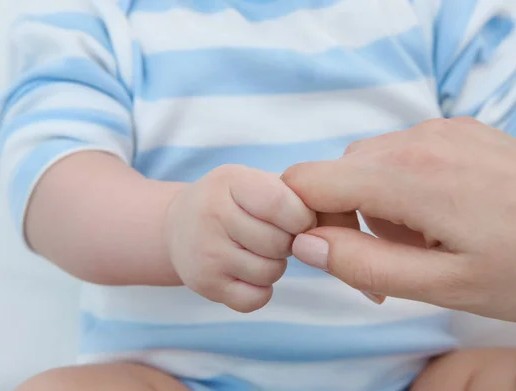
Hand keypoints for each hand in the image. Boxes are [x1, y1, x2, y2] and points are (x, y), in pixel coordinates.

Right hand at [166, 165, 315, 312]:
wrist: (178, 226)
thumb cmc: (234, 202)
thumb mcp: (255, 181)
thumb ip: (293, 194)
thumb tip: (337, 217)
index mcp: (230, 181)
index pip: (281, 205)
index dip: (302, 218)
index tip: (300, 220)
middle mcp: (211, 214)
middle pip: (279, 242)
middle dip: (288, 242)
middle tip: (274, 236)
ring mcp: (205, 252)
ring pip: (270, 272)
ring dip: (274, 266)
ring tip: (259, 252)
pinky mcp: (204, 284)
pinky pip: (255, 299)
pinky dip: (260, 290)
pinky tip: (248, 273)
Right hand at [283, 117, 515, 323]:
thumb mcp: (445, 286)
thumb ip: (364, 264)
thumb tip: (305, 243)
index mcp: (408, 176)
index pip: (307, 182)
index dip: (302, 221)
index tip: (334, 258)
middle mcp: (420, 139)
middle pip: (337, 174)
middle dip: (343, 221)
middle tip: (385, 268)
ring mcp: (443, 130)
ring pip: (369, 165)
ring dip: (376, 207)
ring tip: (424, 247)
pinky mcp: (461, 131)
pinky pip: (405, 156)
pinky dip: (403, 190)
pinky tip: (442, 219)